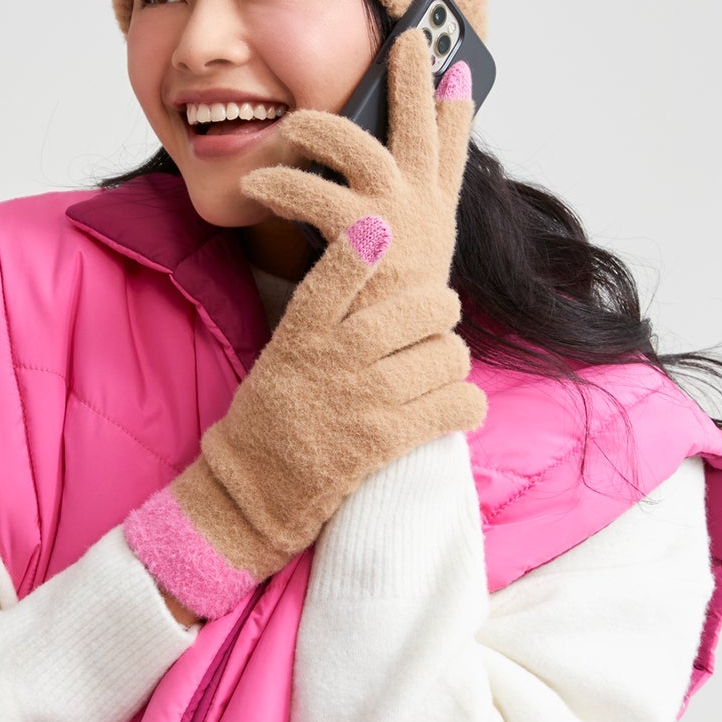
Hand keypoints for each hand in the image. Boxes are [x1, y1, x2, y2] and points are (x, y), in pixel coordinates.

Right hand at [122, 195, 480, 620]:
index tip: (380, 231)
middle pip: (420, 311)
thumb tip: (376, 278)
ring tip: (444, 370)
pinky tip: (460, 407)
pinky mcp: (386, 439)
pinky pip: (454, 407)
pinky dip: (468, 405)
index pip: (335, 276)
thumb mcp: (281, 355)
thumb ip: (324, 321)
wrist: (253, 490)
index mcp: (303, 334)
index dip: (361, 251)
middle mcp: (337, 358)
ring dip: (454, 362)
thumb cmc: (271, 419)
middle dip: (441, 311)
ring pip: (446, 356)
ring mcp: (365, 397)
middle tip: (440, 318)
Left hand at [240, 30, 476, 318]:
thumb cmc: (382, 317)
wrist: (385, 366)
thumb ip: (401, 220)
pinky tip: (257, 184)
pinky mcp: (367, 237)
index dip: (455, 108)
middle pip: (421, 129)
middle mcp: (424, 209)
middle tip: (406, 41)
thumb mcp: (405, 263)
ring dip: (319, 129)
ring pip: (360, 146)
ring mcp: (398, 219)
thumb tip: (388, 195)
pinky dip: (283, 183)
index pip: (451, 150)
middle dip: (413, 81)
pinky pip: (317, 191)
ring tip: (287, 128)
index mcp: (433, 214)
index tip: (456, 66)